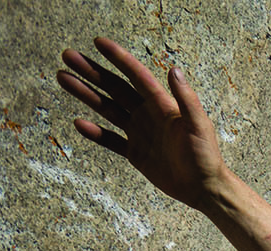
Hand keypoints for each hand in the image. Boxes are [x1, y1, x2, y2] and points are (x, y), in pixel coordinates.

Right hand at [57, 38, 228, 210]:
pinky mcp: (136, 153)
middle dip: (92, 72)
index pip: (136, 76)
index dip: (119, 58)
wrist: (205, 188)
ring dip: (86, 94)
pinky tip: (79, 123)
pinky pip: (110, 140)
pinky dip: (95, 133)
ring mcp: (140, 133)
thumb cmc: (206, 156)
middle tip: (68, 56)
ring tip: (63, 78)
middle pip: (115, 88)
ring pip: (107, 109)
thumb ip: (186, 99)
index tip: (98, 42)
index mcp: (163, 105)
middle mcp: (148, 115)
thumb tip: (174, 70)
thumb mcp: (199, 125)